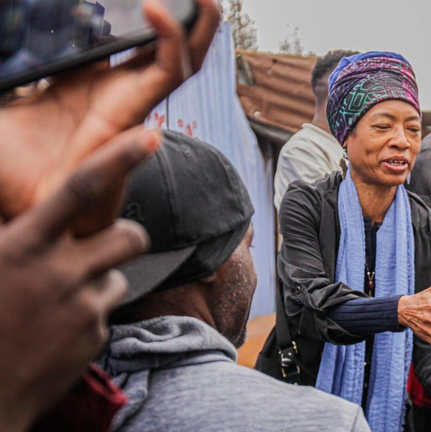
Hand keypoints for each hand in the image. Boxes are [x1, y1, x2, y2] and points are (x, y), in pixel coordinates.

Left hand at [0, 0, 219, 232]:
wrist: (25, 200)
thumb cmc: (15, 163)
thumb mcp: (9, 101)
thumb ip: (19, 76)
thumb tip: (9, 38)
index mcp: (93, 81)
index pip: (133, 39)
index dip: (149, 15)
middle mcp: (120, 91)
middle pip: (170, 47)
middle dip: (190, 16)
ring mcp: (132, 100)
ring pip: (183, 58)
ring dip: (198, 23)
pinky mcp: (135, 112)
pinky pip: (168, 73)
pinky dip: (171, 40)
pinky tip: (155, 8)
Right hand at [0, 130, 154, 431]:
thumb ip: (14, 235)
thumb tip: (29, 217)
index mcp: (23, 245)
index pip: (80, 188)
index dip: (119, 157)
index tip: (151, 135)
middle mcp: (59, 271)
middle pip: (130, 235)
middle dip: (129, 236)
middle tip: (112, 244)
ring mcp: (82, 306)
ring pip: (118, 277)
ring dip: (100, 281)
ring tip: (59, 302)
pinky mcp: (96, 336)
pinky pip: (106, 313)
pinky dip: (88, 318)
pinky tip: (53, 334)